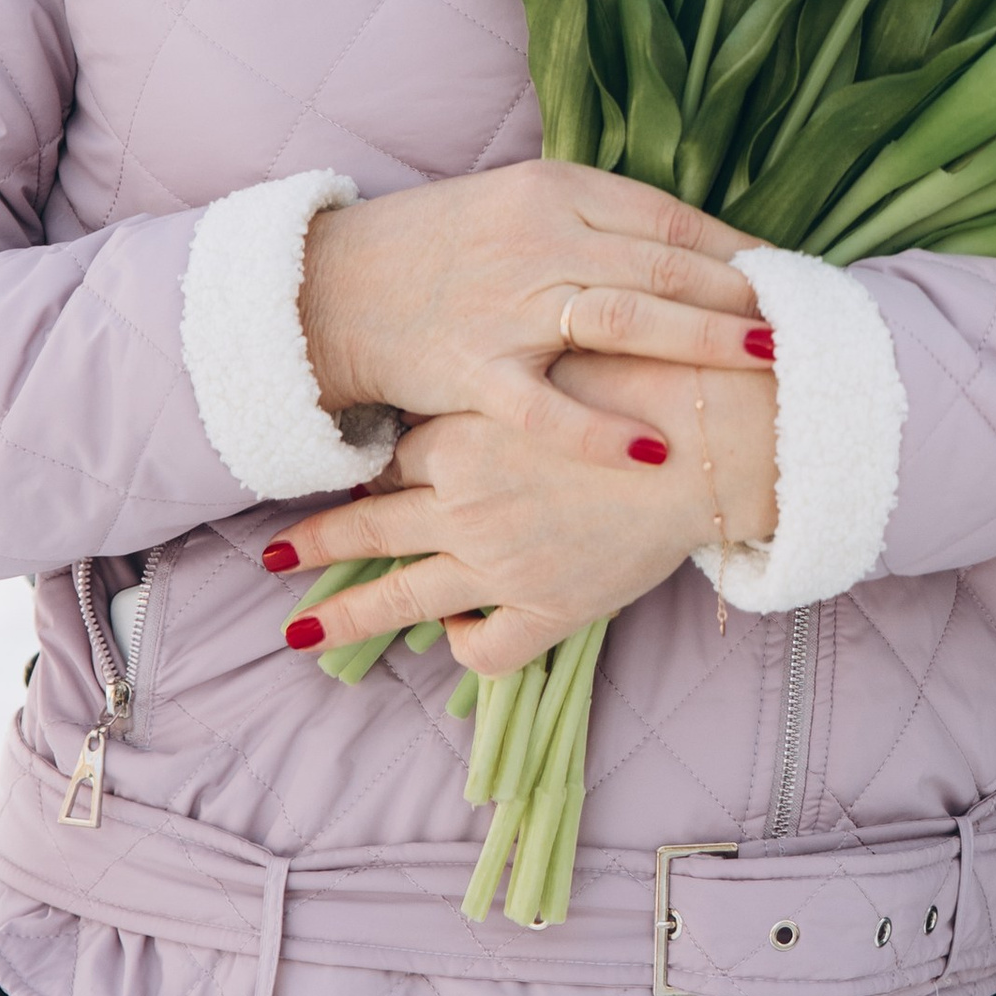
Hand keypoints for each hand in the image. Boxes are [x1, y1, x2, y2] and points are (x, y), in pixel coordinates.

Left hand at [275, 354, 778, 673]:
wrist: (719, 434)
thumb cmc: (653, 375)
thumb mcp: (565, 345)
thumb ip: (520, 363)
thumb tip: (495, 358)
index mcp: (465, 436)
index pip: (402, 454)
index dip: (380, 465)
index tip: (358, 473)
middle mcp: (466, 502)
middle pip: (373, 525)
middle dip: (320, 541)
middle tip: (276, 556)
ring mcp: (500, 563)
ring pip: (403, 598)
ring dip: (347, 616)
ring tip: (298, 634)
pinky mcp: (549, 608)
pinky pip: (491, 649)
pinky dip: (470, 651)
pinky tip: (458, 646)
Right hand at [298, 162, 771, 423]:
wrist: (331, 287)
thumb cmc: (442, 248)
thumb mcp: (521, 205)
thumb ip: (602, 221)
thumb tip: (696, 248)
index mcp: (556, 190)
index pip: (668, 217)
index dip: (735, 248)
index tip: (789, 277)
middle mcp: (539, 239)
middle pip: (662, 264)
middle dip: (741, 296)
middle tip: (806, 323)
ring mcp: (506, 305)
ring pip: (622, 319)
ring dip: (701, 340)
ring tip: (766, 362)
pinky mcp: (472, 369)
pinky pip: (544, 406)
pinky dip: (599, 428)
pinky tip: (653, 448)